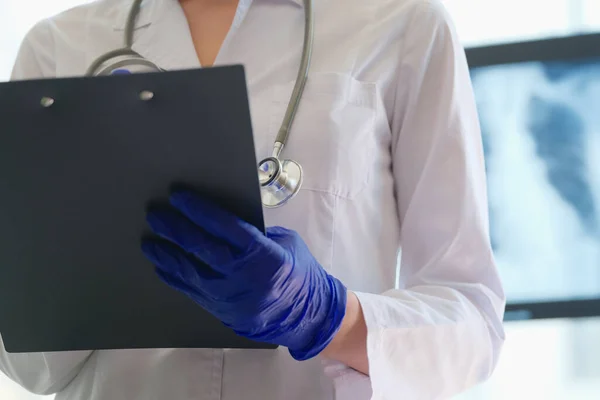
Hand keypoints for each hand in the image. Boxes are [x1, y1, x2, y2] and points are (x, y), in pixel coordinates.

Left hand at [141, 190, 346, 360]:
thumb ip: (256, 233)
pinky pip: (192, 292)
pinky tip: (161, 267)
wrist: (308, 317)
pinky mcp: (222, 311)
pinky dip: (175, 277)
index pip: (224, 226)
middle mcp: (242, 276)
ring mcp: (230, 297)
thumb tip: (224, 221)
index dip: (199, 210)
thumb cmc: (301, 273)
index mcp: (263, 254)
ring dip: (167, 255)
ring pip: (190, 272)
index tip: (178, 196)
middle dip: (176, 229)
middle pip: (201, 247)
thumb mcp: (285, 244)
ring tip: (150, 241)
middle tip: (155, 214)